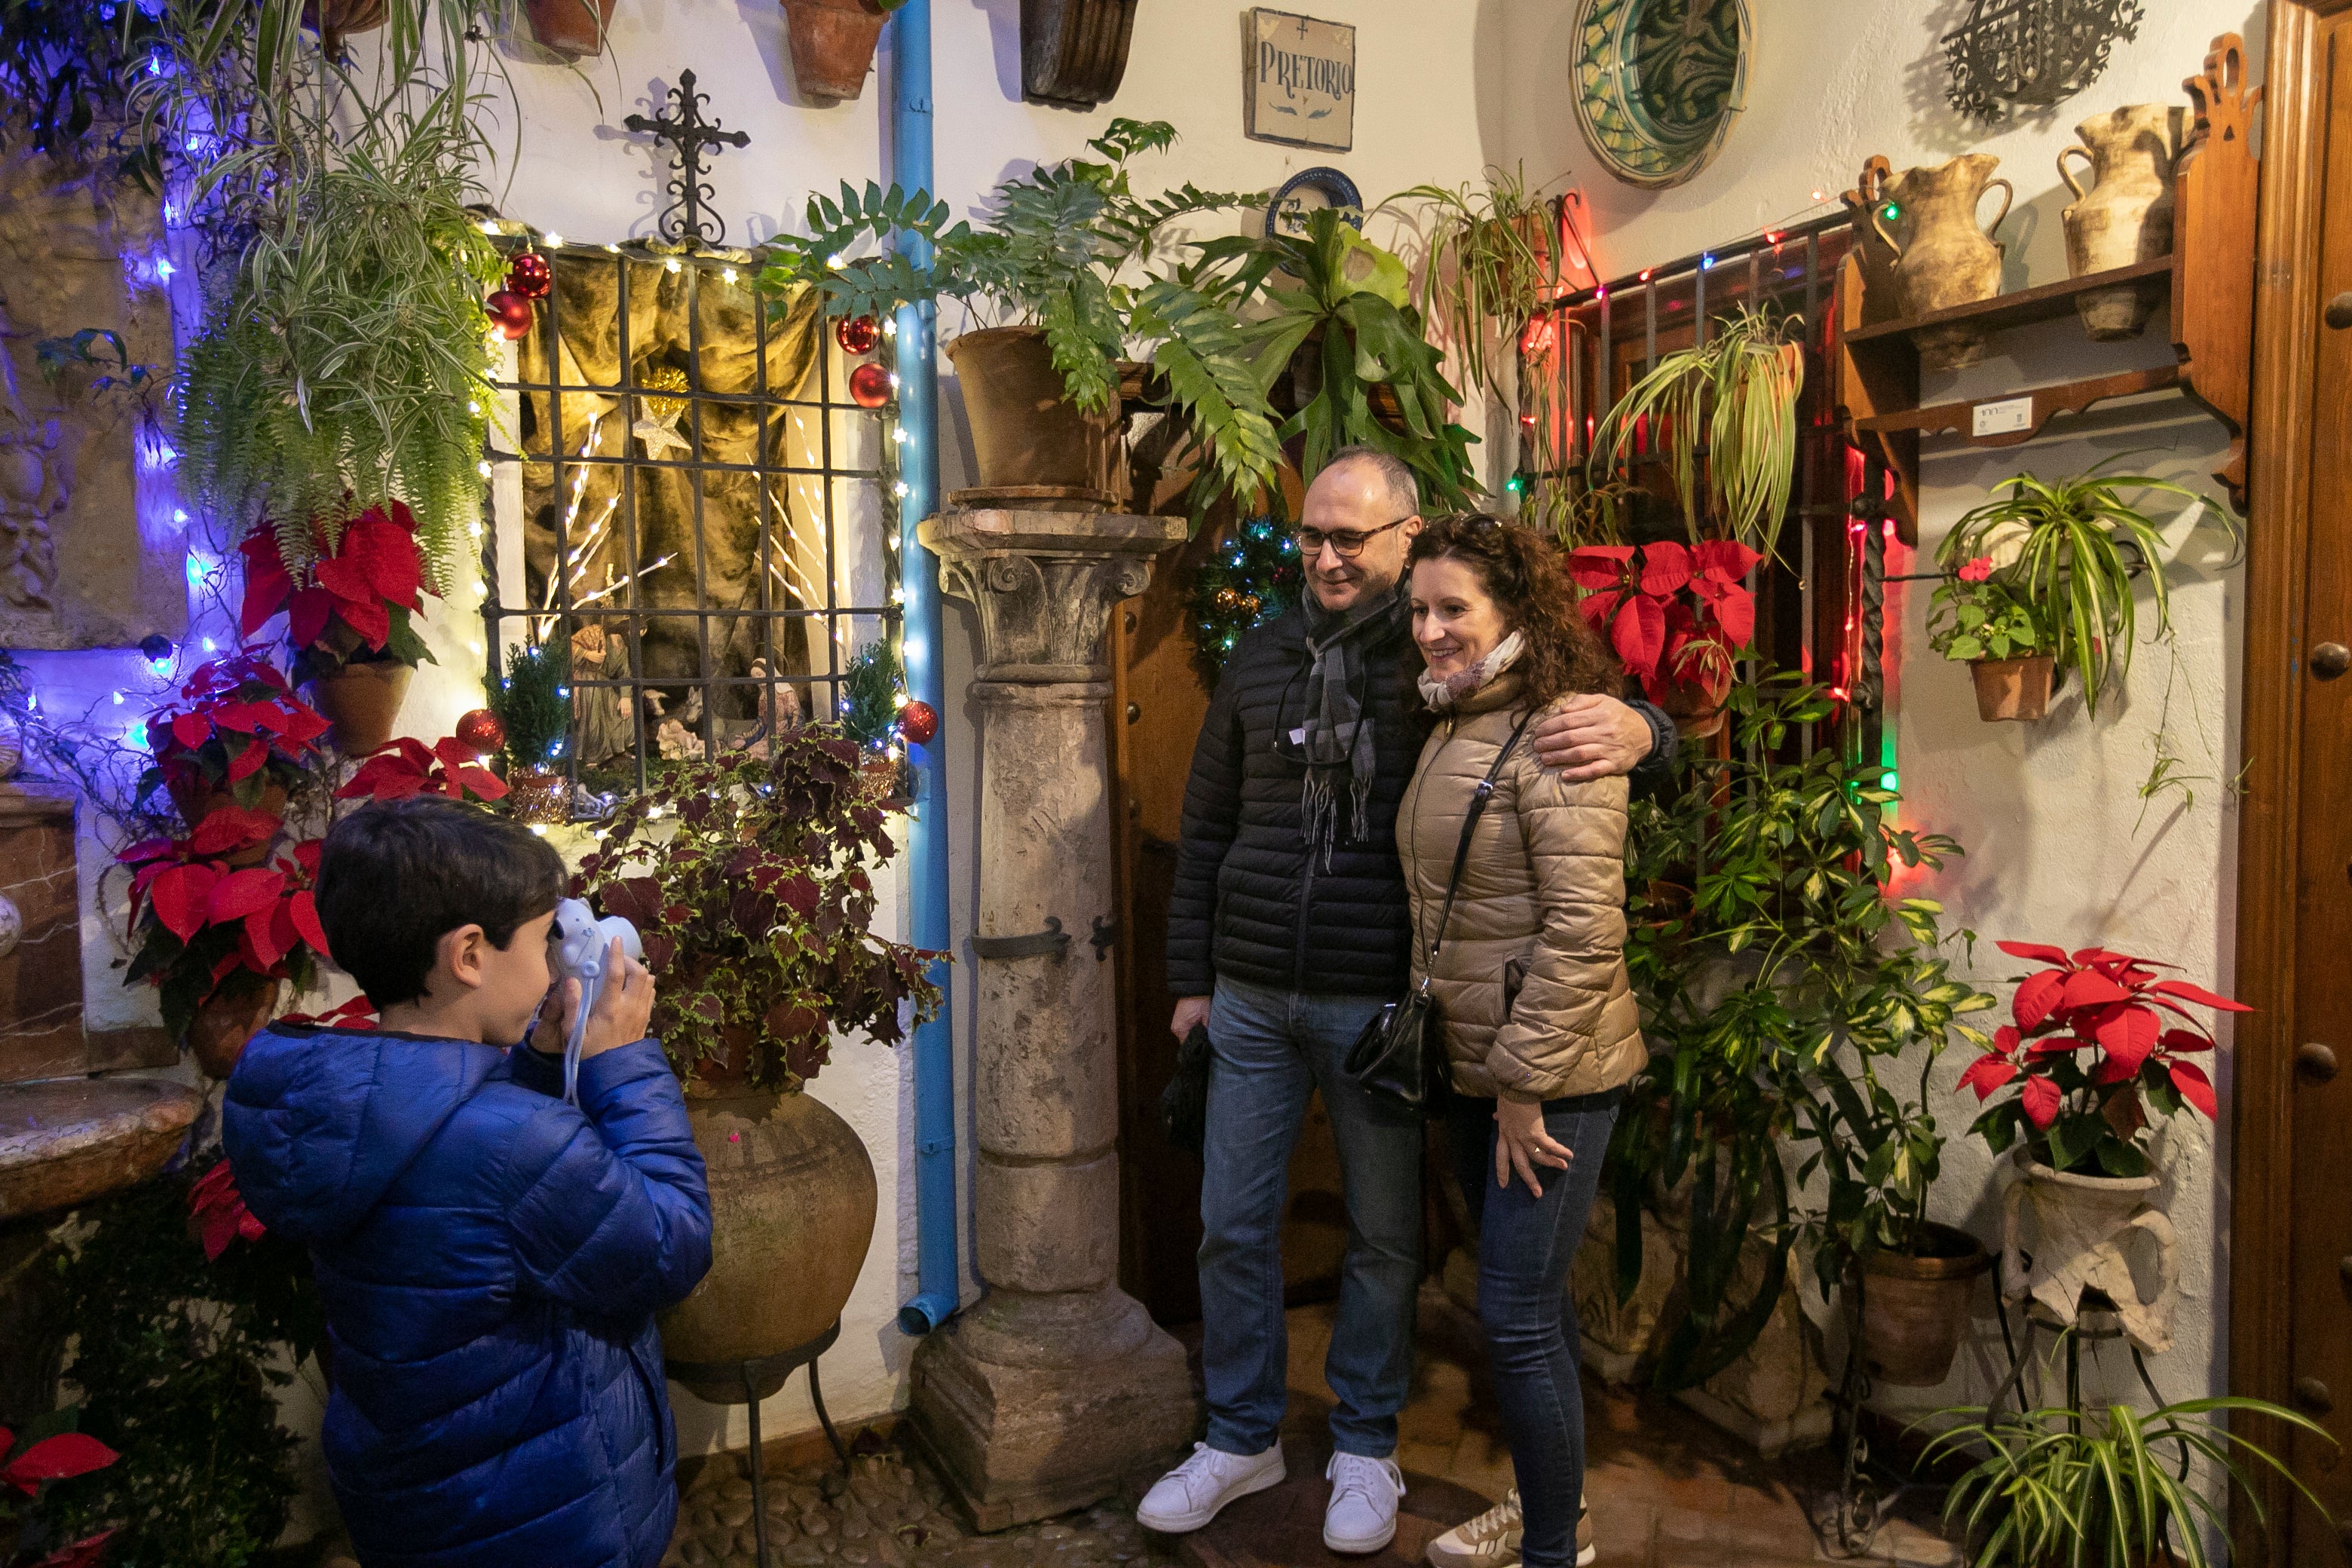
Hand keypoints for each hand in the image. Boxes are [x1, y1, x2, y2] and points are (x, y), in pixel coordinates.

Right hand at [534, 939, 655, 1060]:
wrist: (612, 1074)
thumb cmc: (587, 1052)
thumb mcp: (572, 1032)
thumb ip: (570, 1005)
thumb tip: (571, 981)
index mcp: (611, 1008)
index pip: (618, 974)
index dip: (617, 954)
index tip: (614, 940)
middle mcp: (631, 1008)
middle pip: (640, 973)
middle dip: (629, 961)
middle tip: (615, 961)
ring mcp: (642, 1013)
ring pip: (649, 981)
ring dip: (638, 972)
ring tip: (623, 972)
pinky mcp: (647, 1019)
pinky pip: (651, 993)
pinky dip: (644, 984)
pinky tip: (631, 987)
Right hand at [1171, 995, 1211, 1042]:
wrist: (1194, 987)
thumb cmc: (1200, 1001)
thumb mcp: (1207, 1017)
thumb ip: (1206, 1031)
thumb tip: (1208, 1040)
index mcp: (1180, 1029)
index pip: (1188, 1045)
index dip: (1197, 1046)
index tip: (1205, 1046)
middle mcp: (1175, 1028)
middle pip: (1186, 1040)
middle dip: (1196, 1040)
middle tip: (1206, 1040)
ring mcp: (1176, 1023)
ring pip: (1186, 1034)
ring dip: (1194, 1034)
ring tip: (1203, 1033)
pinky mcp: (1178, 1018)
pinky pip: (1185, 1028)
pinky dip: (1191, 1029)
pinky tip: (1199, 1027)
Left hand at [1493, 1095, 1572, 1196]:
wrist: (1515, 1088)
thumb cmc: (1509, 1095)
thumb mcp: (1501, 1108)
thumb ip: (1500, 1116)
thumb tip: (1496, 1116)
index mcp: (1503, 1134)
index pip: (1500, 1156)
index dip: (1502, 1171)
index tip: (1503, 1185)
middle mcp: (1513, 1139)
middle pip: (1519, 1164)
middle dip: (1529, 1180)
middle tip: (1537, 1193)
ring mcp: (1524, 1137)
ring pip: (1537, 1157)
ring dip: (1551, 1163)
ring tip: (1564, 1168)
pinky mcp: (1536, 1133)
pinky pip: (1549, 1145)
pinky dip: (1559, 1151)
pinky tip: (1569, 1155)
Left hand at [1529, 693, 1652, 781]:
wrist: (1645, 734)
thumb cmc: (1618, 716)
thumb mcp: (1604, 700)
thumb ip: (1582, 701)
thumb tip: (1562, 709)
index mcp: (1601, 713)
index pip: (1569, 720)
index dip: (1550, 726)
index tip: (1538, 731)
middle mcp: (1605, 731)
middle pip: (1571, 737)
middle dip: (1550, 742)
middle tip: (1536, 746)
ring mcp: (1610, 749)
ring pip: (1580, 754)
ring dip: (1559, 757)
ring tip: (1544, 759)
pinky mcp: (1615, 765)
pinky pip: (1595, 770)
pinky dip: (1579, 774)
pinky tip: (1565, 775)